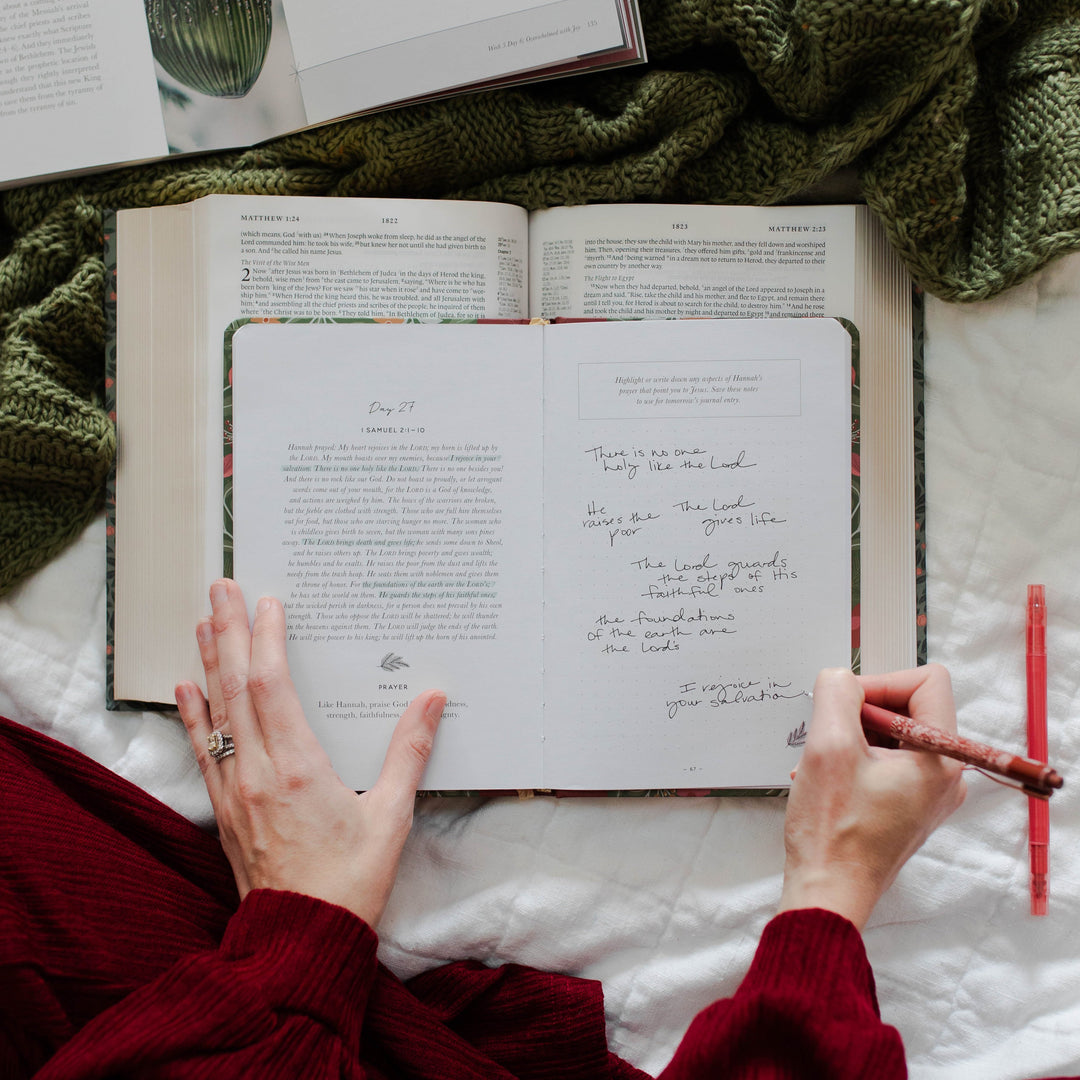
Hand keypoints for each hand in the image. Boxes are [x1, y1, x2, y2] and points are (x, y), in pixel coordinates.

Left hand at [174, 578, 444, 927]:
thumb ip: (409, 752)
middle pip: (235, 687)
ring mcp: (234, 791)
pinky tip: (186, 689)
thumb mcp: (391, 816)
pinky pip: (204, 751)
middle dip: (227, 632)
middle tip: (221, 587)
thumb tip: (431, 700)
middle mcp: (257, 772)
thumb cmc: (352, 881)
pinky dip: (194, 716)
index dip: (265, 639)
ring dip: (207, 663)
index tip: (267, 603)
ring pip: (215, 713)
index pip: (272, 686)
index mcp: (298, 768)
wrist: (302, 939)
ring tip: (201, 622)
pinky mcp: (224, 810)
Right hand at [777, 665, 965, 930]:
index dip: (881, 681)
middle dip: (862, 711)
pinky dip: (855, 759)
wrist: (828, 893)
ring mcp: (928, 793)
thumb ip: (836, 693)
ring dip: (854, 736)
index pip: (926, 681)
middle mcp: (945, 775)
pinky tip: (828, 779)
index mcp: (940, 758)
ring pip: (893, 734)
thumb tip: (841, 678)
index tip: (845, 704)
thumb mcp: (828, 746)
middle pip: (909, 706)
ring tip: (824, 763)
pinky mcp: (908, 807)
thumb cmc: (832, 831)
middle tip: (830, 735)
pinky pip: (887, 761)